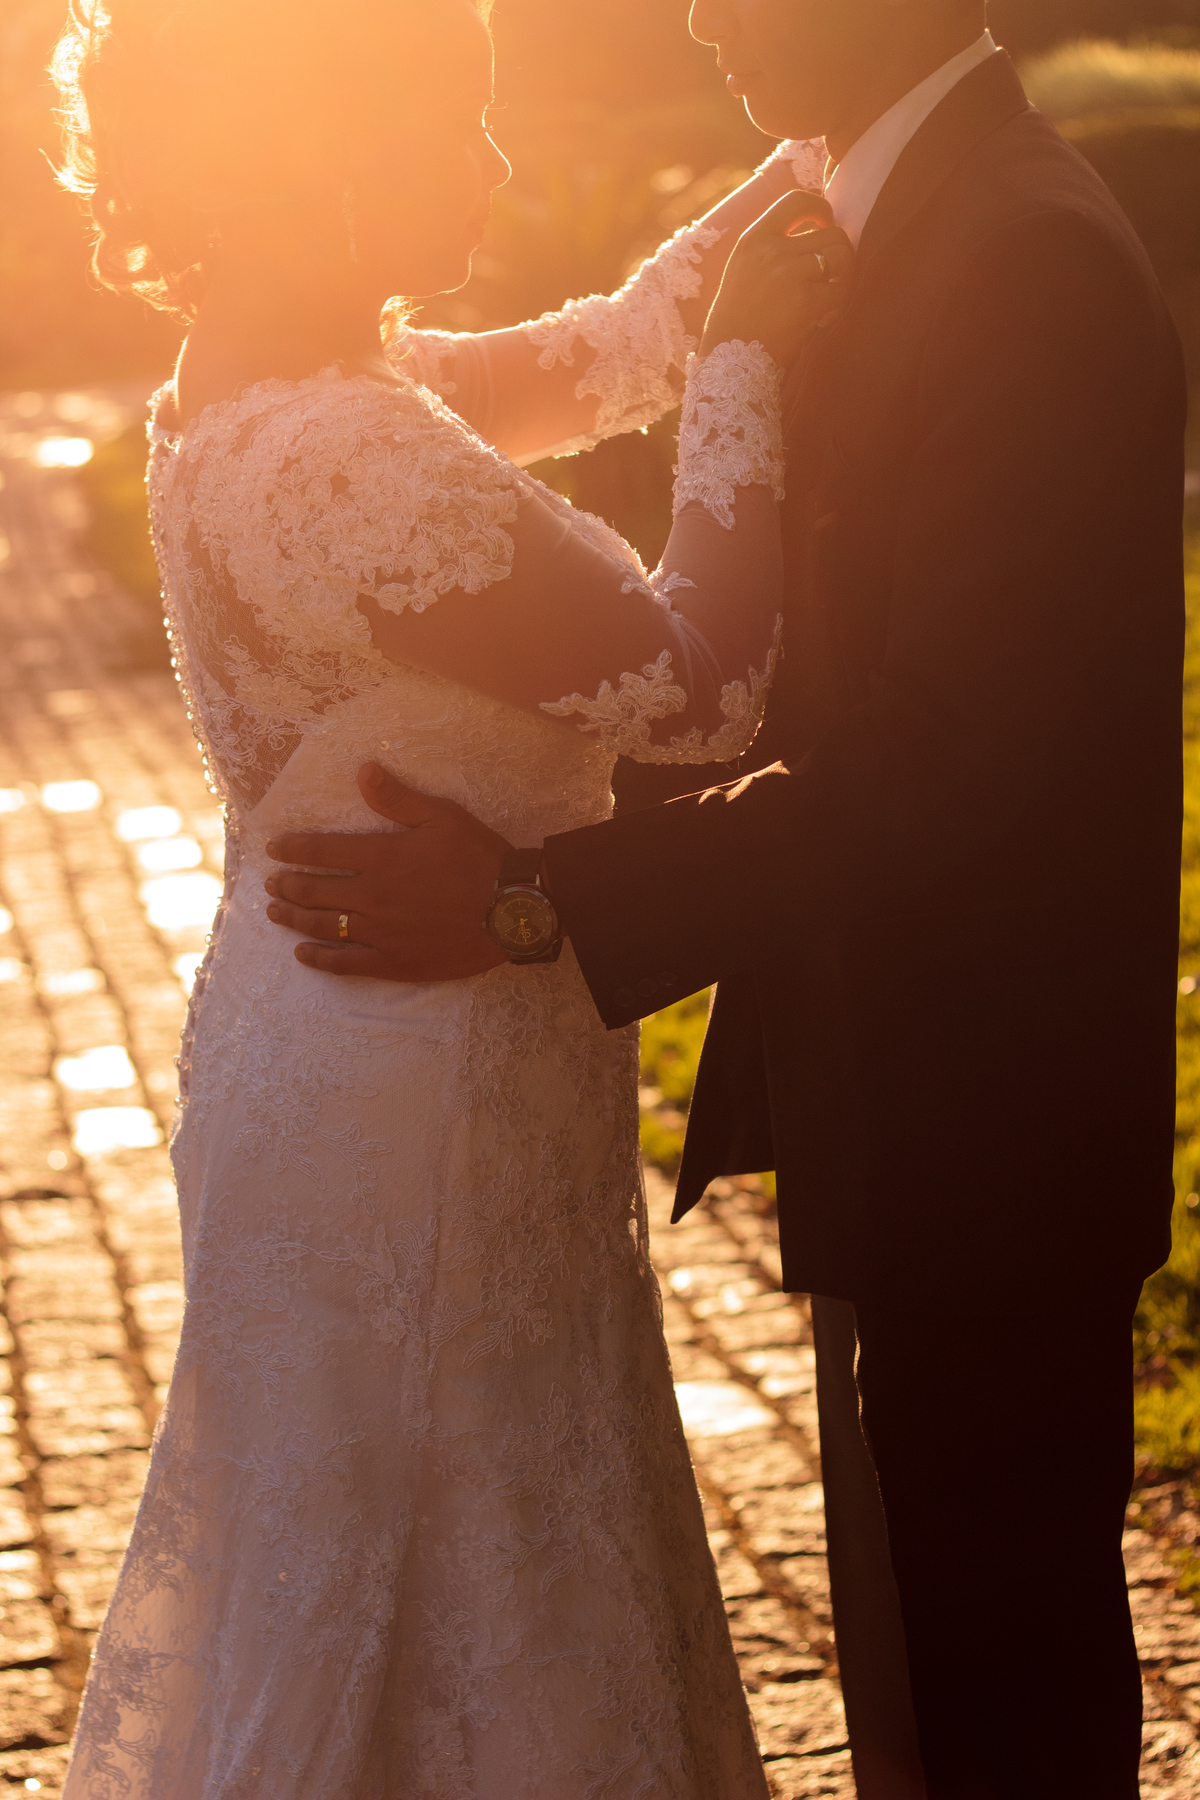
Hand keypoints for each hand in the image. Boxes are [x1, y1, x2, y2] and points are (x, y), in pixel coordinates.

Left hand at [264, 763, 509, 980]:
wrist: (511, 911)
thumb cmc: (479, 859)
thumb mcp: (442, 816)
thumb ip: (397, 797)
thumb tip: (362, 770)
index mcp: (380, 858)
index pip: (321, 852)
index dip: (292, 849)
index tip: (273, 849)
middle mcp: (370, 896)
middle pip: (315, 891)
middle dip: (287, 885)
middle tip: (270, 883)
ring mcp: (379, 932)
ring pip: (322, 926)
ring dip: (294, 918)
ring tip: (275, 912)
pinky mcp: (393, 961)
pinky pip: (346, 964)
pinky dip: (320, 959)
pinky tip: (302, 955)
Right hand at [699, 190, 852, 367]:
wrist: (728, 360)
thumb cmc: (738, 321)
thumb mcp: (744, 270)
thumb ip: (771, 248)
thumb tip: (816, 231)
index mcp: (754, 238)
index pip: (797, 200)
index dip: (821, 208)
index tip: (826, 224)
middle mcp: (772, 249)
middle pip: (832, 232)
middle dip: (840, 254)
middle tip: (832, 278)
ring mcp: (789, 273)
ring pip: (843, 255)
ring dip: (845, 276)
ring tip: (830, 296)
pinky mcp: (806, 300)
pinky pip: (841, 290)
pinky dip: (837, 305)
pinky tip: (821, 320)